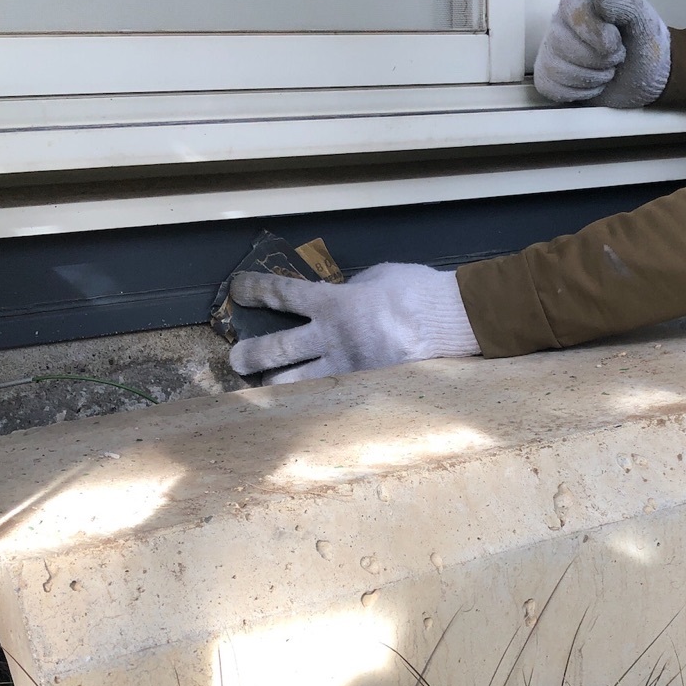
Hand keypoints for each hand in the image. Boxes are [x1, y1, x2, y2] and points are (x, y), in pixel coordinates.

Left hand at [227, 263, 480, 383]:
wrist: (450, 322)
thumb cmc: (416, 292)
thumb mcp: (374, 278)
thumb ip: (345, 291)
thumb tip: (328, 301)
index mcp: (334, 303)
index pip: (283, 294)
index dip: (255, 290)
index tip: (236, 290)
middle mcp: (332, 338)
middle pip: (277, 349)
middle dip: (249, 355)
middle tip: (236, 358)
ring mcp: (347, 369)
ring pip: (296, 384)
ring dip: (274, 386)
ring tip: (264, 388)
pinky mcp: (363, 389)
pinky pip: (329, 398)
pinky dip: (312, 401)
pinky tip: (301, 408)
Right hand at [533, 0, 670, 107]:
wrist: (645, 75)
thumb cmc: (643, 42)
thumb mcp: (641, 17)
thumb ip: (622, 2)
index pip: (573, 10)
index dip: (596, 32)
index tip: (616, 41)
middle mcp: (560, 21)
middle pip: (561, 43)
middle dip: (598, 59)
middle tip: (617, 57)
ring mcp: (551, 50)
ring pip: (555, 68)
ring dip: (591, 77)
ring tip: (607, 70)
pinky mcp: (548, 76)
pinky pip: (550, 87)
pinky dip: (580, 92)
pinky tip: (594, 83)